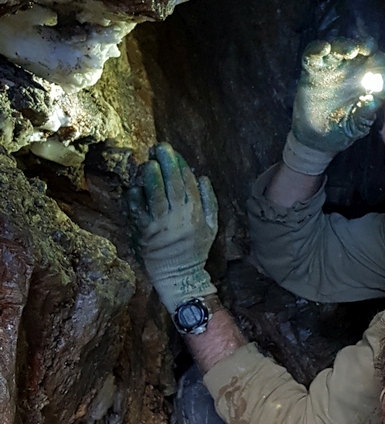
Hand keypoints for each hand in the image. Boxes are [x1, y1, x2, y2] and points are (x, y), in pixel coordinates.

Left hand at [127, 143, 217, 313]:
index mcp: (196, 214)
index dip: (181, 165)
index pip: (189, 183)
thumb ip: (209, 202)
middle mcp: (178, 217)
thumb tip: (203, 177)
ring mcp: (159, 225)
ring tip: (148, 162)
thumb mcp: (211, 228)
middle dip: (166, 162)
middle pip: (173, 184)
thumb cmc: (194, 250)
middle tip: (160, 147)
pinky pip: (137, 209)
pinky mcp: (143, 232)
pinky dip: (135, 196)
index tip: (174, 153)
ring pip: (155, 194)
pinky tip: (135, 187)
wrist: (178, 276)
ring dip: (151, 176)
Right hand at [291, 38, 384, 155]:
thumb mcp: (355, 127)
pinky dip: (317, 48)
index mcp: (366, 82)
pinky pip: (313, 54)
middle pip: (360, 49)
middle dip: (365, 47)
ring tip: (349, 51)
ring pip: (339, 47)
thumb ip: (365, 116)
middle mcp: (350, 71)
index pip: (377, 65)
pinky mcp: (312, 71)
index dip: (381, 64)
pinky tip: (324, 49)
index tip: (381, 71)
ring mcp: (331, 69)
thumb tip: (375, 101)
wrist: (316, 140)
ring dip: (345, 45)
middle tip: (367, 50)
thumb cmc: (341, 132)